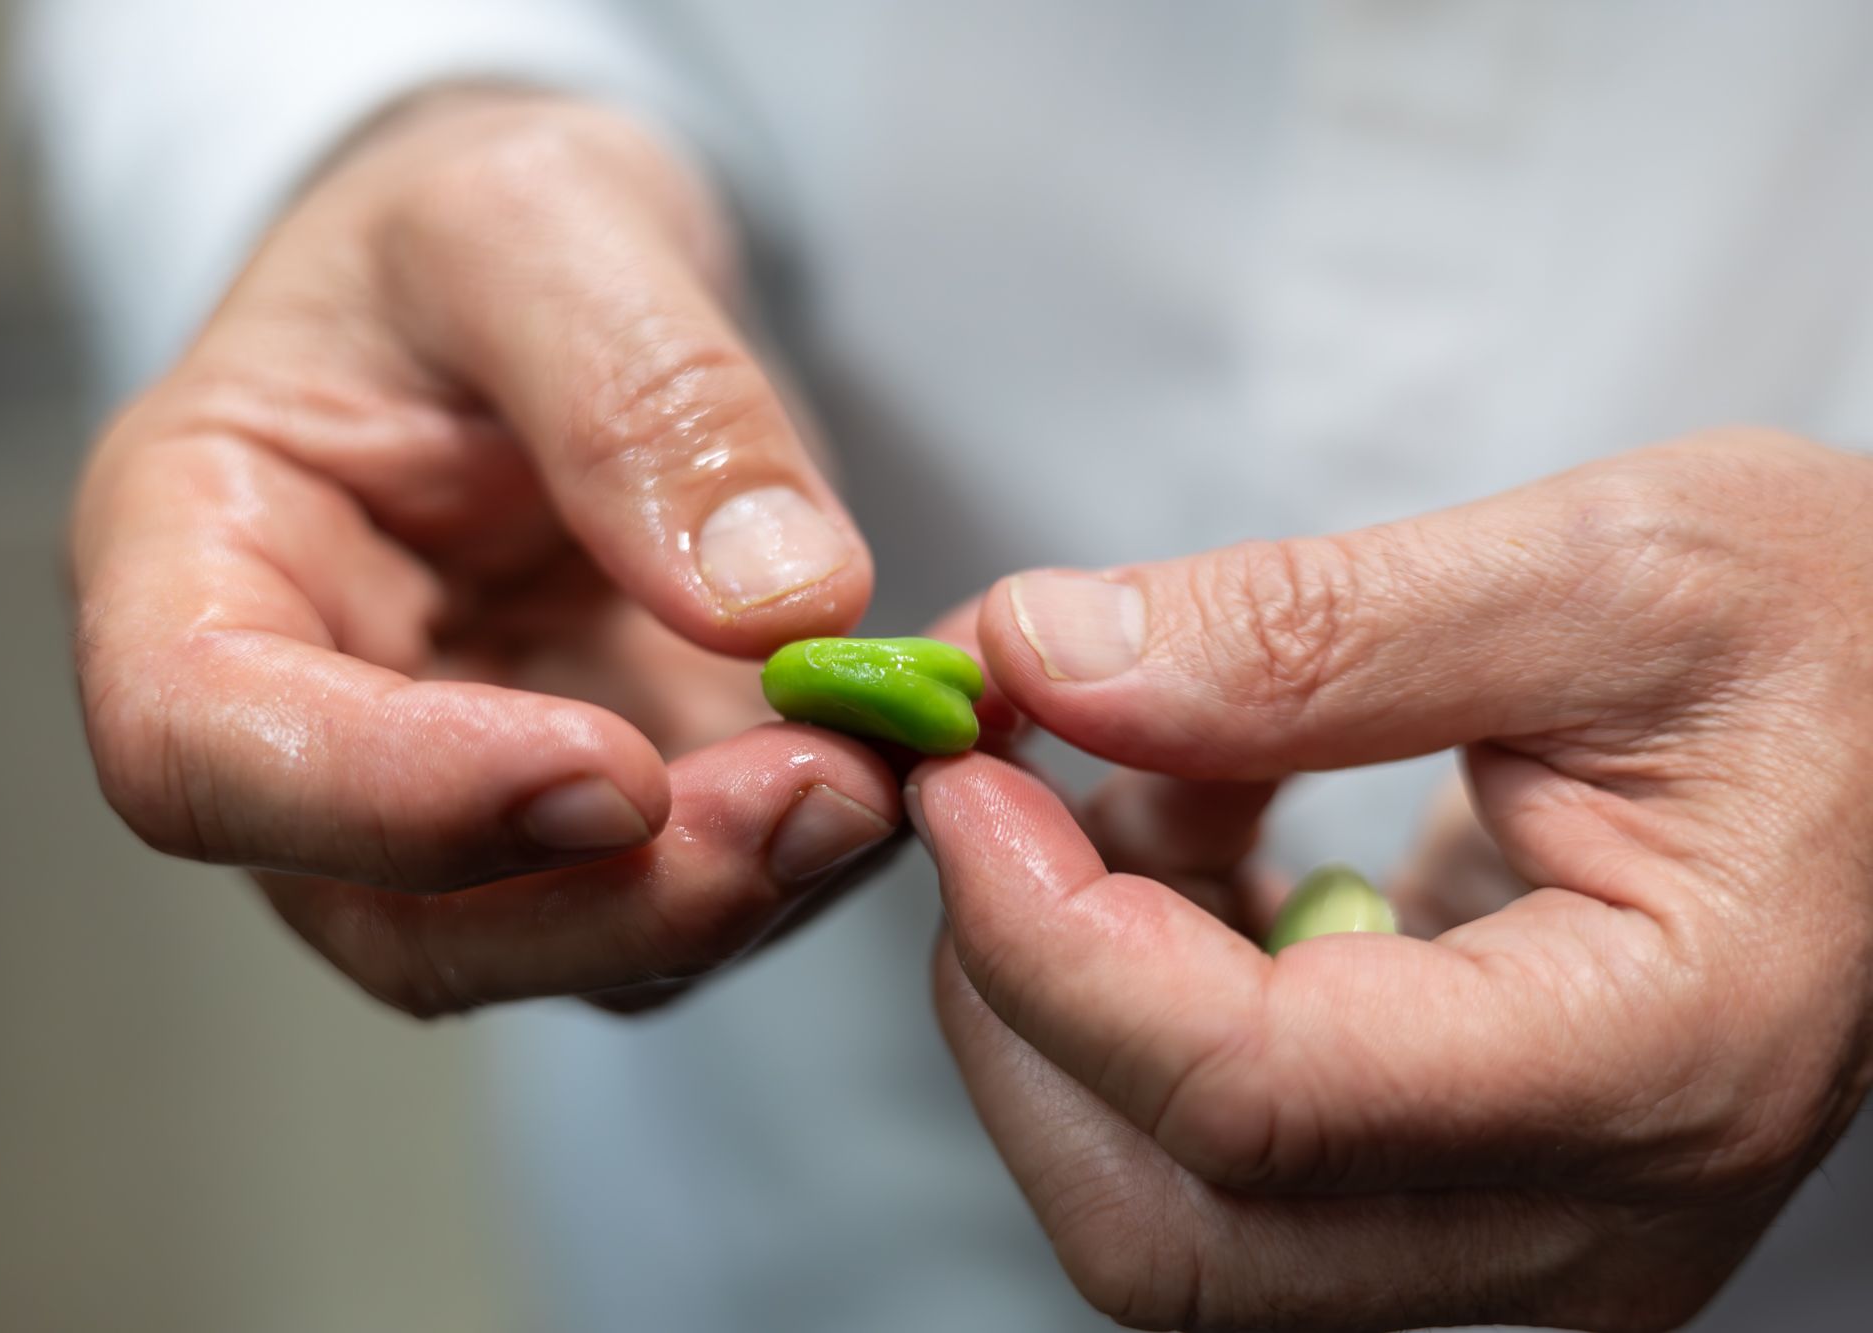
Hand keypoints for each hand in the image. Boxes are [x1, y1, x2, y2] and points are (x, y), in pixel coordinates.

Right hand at [71, 90, 897, 1015]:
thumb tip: (781, 606)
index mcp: (197, 556)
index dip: (398, 805)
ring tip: (884, 769)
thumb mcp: (538, 219)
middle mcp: (306, 720)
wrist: (546, 272)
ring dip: (734, 896)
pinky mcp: (595, 818)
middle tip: (821, 798)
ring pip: (561, 942)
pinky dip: (802, 856)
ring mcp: (454, 795)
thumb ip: (637, 392)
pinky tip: (907, 754)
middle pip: (400, 919)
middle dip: (621, 898)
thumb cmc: (476, 220)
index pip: (203, 751)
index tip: (614, 774)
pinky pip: (684, 894)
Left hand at [916, 430, 1872, 1329]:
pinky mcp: (1467, 1195)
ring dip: (1077, 987)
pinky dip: (1141, 992)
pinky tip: (1208, 824)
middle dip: (1025, 991)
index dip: (1047, 937)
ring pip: (1166, 1208)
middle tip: (1007, 776)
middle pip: (1169, 1219)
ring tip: (1155, 768)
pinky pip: (1217, 1156)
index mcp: (1652, 1063)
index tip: (960, 767)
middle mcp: (1586, 1218)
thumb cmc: (1842, 639)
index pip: (1255, 1098)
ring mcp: (1522, 1234)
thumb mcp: (1606, 569)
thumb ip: (1307, 630)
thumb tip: (1040, 657)